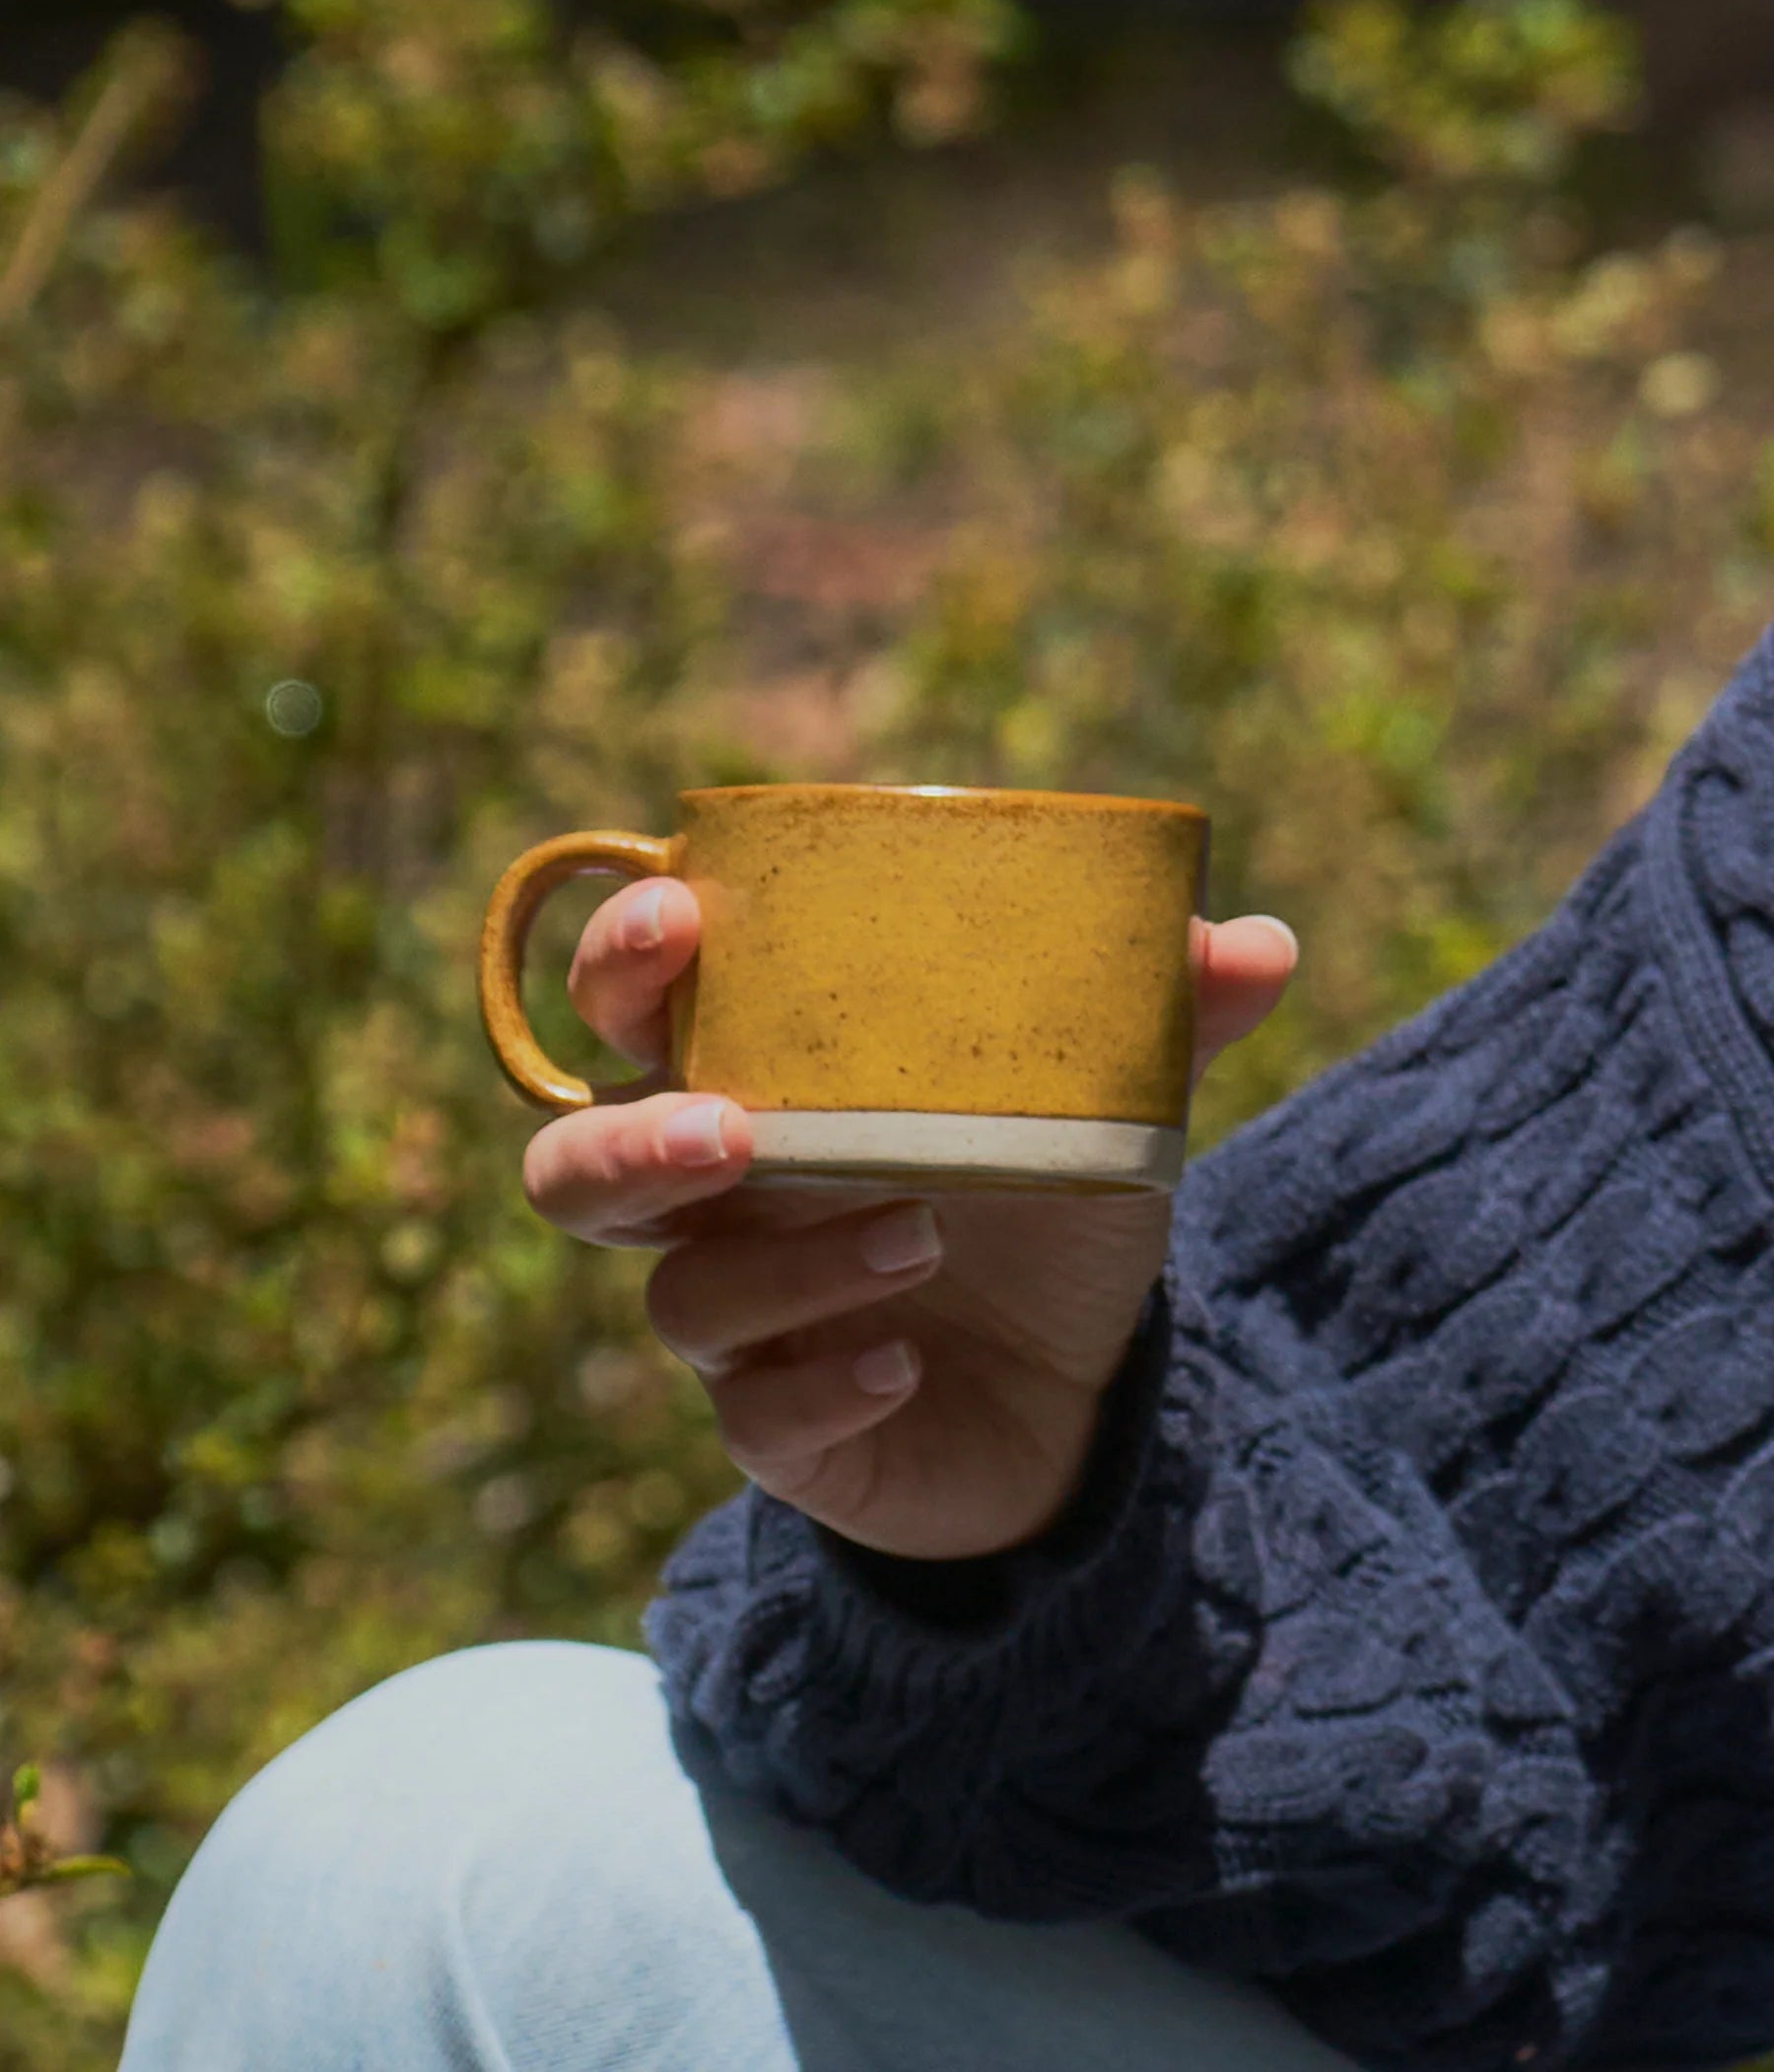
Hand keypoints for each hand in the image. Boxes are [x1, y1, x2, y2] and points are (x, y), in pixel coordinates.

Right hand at [523, 881, 1296, 1559]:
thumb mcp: (1105, 1110)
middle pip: (581, 1171)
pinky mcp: (785, 1433)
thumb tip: (1252, 942)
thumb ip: (1157, 1022)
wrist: (1085, 1393)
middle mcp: (725, 1204)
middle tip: (735, 1129)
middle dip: (630, 1140)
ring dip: (788, 1264)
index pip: (636, 1014)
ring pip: (680, 1298)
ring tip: (922, 1234)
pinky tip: (905, 1365)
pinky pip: (756, 1421)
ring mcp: (744, 1324)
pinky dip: (826, 1388)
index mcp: (768, 1087)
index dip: (622, 962)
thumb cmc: (1048, 1213)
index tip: (674, 916)